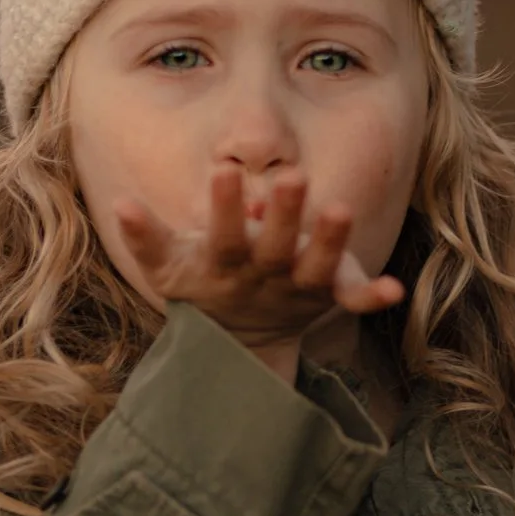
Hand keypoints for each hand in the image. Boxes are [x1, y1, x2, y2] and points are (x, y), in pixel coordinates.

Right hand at [113, 168, 405, 352]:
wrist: (237, 344)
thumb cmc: (200, 285)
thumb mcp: (167, 267)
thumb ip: (146, 237)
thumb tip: (120, 203)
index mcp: (226, 266)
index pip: (223, 237)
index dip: (222, 208)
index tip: (223, 171)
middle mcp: (265, 277)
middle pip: (275, 249)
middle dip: (285, 215)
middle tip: (294, 176)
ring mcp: (299, 287)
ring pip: (318, 269)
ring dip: (329, 243)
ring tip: (340, 209)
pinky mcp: (328, 297)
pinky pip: (353, 299)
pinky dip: (373, 297)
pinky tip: (394, 289)